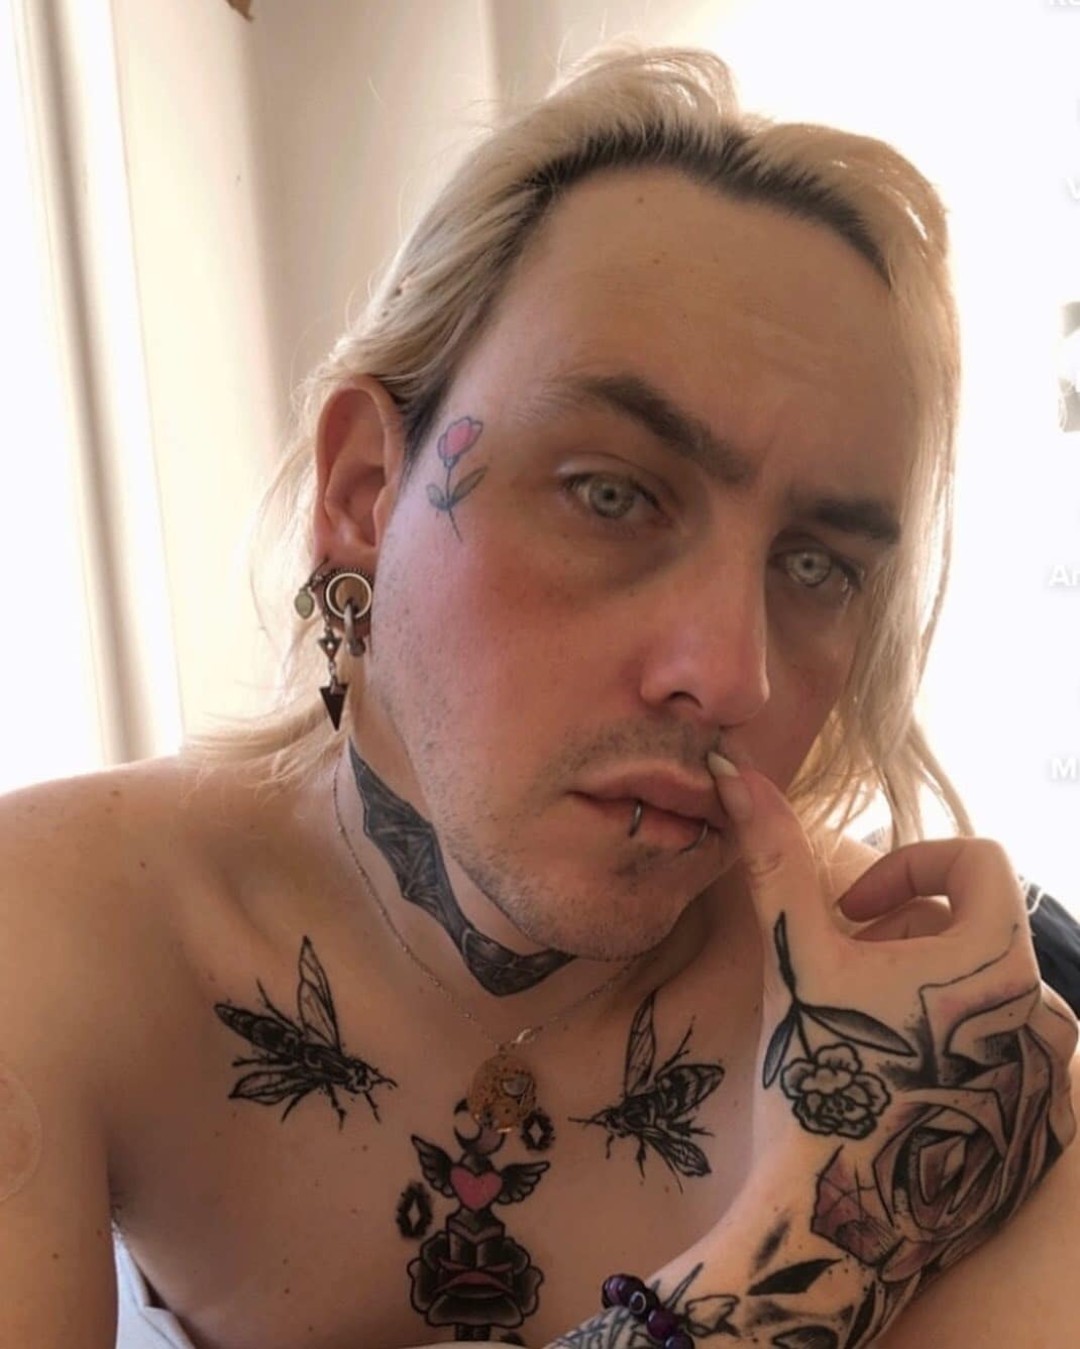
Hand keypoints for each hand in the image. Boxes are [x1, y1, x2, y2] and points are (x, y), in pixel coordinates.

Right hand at [709, 754, 1075, 1302]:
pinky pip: (1010, 1058)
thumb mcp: (796, 957)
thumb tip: (733, 771)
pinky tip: (904, 1085)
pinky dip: (960, 1050)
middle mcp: (1042, 1012)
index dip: (909, 866)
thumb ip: (774, 856)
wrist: (832, 1223)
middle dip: (910, 935)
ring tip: (874, 1031)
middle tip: (846, 976)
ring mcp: (1052, 1080)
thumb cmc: (817, 1080)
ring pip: (992, 994)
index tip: (854, 912)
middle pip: (979, 928)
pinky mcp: (1044, 1133)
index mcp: (996, 958)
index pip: (979, 860)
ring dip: (934, 992)